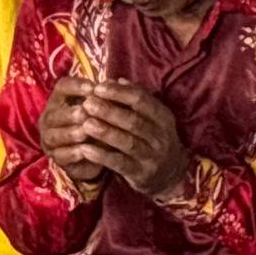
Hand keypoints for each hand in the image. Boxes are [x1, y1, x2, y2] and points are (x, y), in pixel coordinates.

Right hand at [37, 76, 107, 187]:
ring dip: (70, 133)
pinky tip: (84, 151)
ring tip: (85, 132)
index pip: (62, 87)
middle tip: (85, 113)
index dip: (76, 86)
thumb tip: (117, 83)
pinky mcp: (56, 157)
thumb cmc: (100, 122)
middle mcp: (50, 118)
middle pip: (54, 114)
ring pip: (54, 135)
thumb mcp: (105, 108)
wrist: (96, 153)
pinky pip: (60, 155)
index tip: (93, 88)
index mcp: (61, 100)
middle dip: (70, 113)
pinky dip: (72, 153)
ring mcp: (50, 139)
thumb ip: (107, 97)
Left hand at [68, 78, 191, 199]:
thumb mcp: (152, 118)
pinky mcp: (141, 174)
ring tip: (85, 123)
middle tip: (87, 103)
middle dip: (109, 110)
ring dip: (105, 132)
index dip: (119, 93)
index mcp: (163, 117)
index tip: (98, 87)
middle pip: (134, 121)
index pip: (142, 100)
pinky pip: (120, 164)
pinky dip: (102, 156)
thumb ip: (136, 99)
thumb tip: (116, 80)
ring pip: (128, 142)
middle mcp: (161, 136)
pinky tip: (85, 149)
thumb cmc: (153, 139)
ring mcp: (152, 156)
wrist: (170, 174)